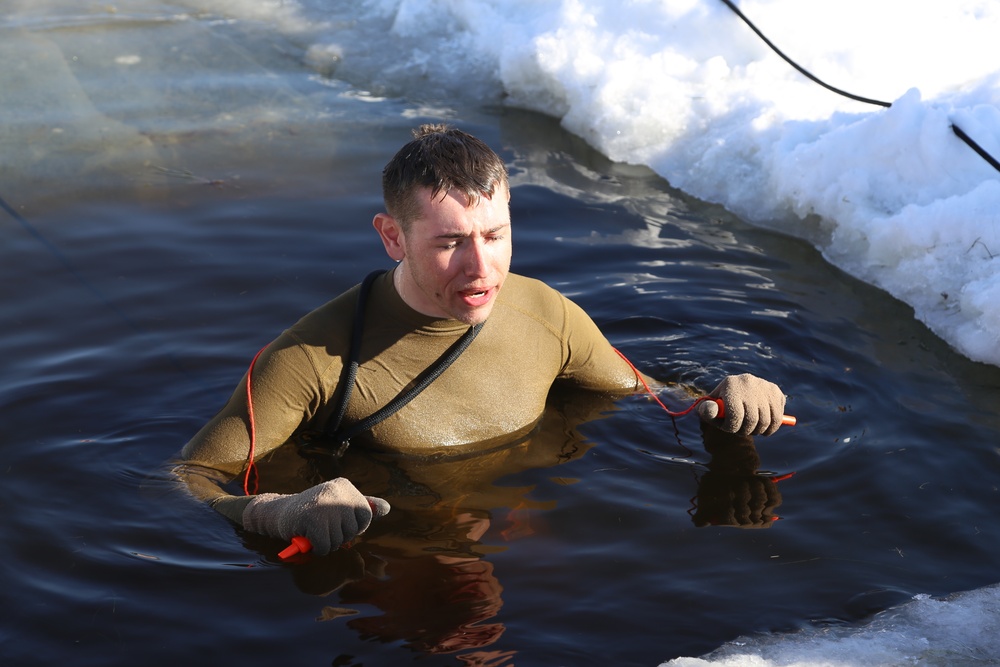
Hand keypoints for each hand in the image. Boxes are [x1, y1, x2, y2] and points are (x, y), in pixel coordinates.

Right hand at [242, 478, 389, 554]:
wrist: (279, 513)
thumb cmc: (314, 513)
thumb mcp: (339, 506)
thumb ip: (363, 507)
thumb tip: (386, 508)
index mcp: (345, 486)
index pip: (366, 515)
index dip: (354, 525)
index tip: (337, 521)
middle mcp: (336, 491)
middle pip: (354, 529)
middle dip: (339, 535)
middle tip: (323, 526)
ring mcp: (323, 504)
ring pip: (339, 540)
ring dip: (327, 543)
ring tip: (314, 531)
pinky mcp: (311, 519)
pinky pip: (325, 547)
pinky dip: (317, 548)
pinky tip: (308, 537)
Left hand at [697, 373, 785, 435]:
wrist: (736, 388)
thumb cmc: (720, 403)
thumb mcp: (710, 406)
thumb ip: (706, 410)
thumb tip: (711, 410)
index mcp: (730, 384)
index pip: (734, 415)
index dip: (732, 427)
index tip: (729, 428)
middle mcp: (748, 382)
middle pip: (752, 420)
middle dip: (745, 431)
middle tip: (741, 431)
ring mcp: (764, 386)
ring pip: (766, 421)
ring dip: (758, 431)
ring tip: (750, 429)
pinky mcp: (775, 391)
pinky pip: (778, 418)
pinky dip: (771, 428)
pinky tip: (763, 429)